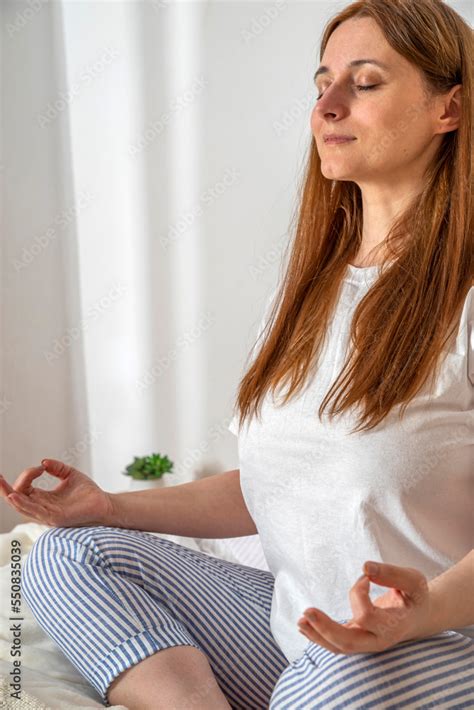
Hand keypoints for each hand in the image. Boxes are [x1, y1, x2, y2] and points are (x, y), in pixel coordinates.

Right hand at [0, 459, 113, 527]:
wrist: (104, 503)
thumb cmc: (88, 492)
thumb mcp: (70, 475)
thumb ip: (56, 468)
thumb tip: (43, 462)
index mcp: (43, 499)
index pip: (24, 487)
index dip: (28, 474)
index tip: (41, 466)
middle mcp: (42, 507)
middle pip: (17, 499)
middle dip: (5, 488)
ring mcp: (47, 514)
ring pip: (22, 507)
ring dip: (10, 496)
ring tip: (1, 485)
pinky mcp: (55, 518)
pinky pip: (35, 512)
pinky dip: (23, 504)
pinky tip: (16, 496)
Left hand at [297, 561, 433, 653]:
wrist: (420, 616)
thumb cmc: (415, 595)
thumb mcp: (413, 580)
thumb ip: (391, 573)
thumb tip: (365, 567)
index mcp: (394, 627)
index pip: (367, 616)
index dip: (359, 593)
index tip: (365, 576)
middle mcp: (379, 640)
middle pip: (348, 643)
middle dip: (325, 629)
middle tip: (306, 612)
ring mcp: (367, 642)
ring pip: (338, 647)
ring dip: (317, 635)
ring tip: (300, 620)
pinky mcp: (357, 638)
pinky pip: (336, 642)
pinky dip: (319, 635)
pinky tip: (304, 624)